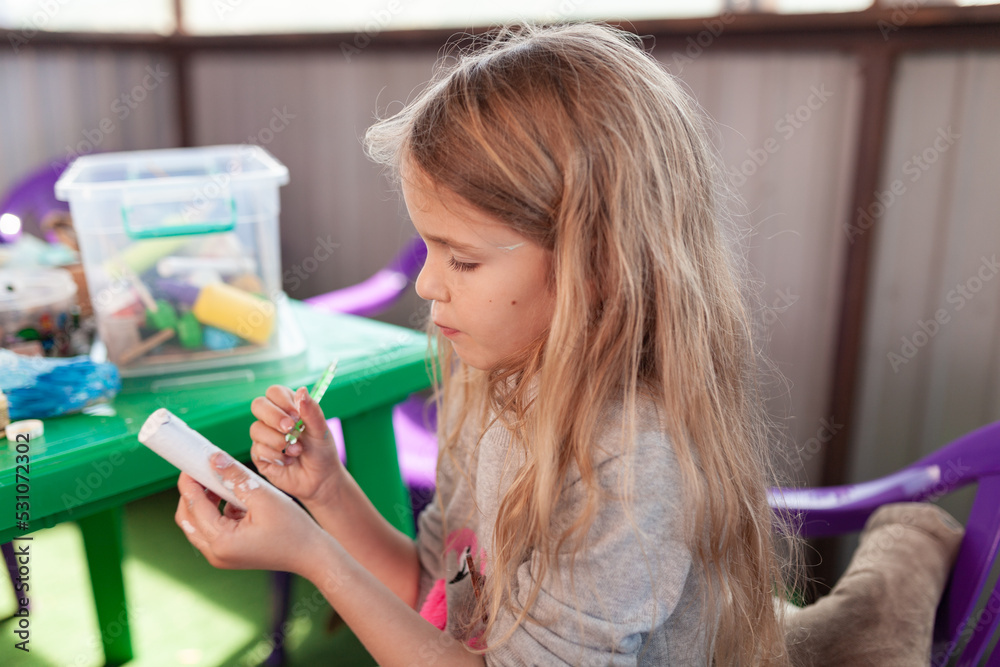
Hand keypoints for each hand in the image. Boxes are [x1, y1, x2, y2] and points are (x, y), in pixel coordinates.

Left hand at [174, 451, 326, 575]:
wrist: (311, 555)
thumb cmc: (292, 529)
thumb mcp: (264, 497)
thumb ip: (235, 477)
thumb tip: (214, 460)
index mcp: (221, 542)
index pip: (194, 506)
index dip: (189, 482)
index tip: (191, 462)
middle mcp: (215, 554)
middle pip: (188, 518)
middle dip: (192, 493)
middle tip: (202, 471)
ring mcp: (221, 557)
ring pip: (198, 525)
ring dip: (205, 502)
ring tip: (220, 481)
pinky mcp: (230, 555)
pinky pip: (213, 531)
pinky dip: (217, 512)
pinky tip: (235, 499)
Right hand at [249, 384, 343, 503]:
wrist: (320, 480)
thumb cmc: (321, 451)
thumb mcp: (321, 430)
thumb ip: (312, 411)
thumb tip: (302, 390)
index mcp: (288, 408)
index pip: (274, 392)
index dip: (282, 401)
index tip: (297, 415)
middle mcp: (272, 420)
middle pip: (258, 405)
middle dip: (274, 417)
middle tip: (290, 429)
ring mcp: (264, 437)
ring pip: (256, 429)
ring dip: (279, 441)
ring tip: (297, 451)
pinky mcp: (259, 455)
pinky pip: (258, 450)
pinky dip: (276, 456)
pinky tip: (288, 461)